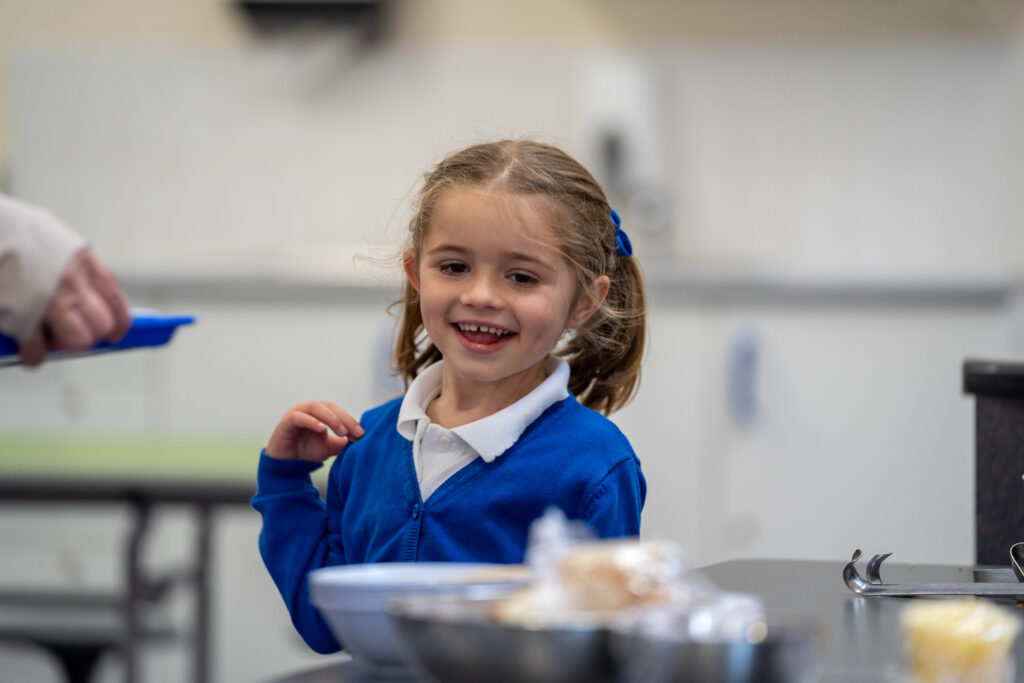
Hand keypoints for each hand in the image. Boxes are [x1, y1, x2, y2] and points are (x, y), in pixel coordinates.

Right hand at [19, 247, 130, 366]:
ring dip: (64, 345)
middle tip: (70, 334)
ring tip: (48, 340)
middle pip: (100, 326)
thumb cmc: (10, 230)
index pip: (116, 303)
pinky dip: (33, 355)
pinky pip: (38, 349)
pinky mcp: (21, 316)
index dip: (117, 325)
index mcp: (83, 263)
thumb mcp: (53, 239)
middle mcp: (72, 282)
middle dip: (88, 335)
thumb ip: (72, 266)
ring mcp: (48, 300)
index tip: (113, 335)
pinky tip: (28, 350)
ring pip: (77, 341)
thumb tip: (86, 294)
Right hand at [266, 401, 364, 462]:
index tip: (361, 434)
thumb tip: (358, 439)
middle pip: (329, 407)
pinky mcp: (285, 422)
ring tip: (342, 432)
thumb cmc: (307, 452)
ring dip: (331, 419)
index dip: (350, 420)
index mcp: (319, 412)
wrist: (286, 466)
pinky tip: (322, 429)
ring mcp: (296, 413)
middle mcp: (307, 409)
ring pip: (316, 408)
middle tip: (355, 433)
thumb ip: (342, 442)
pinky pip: (298, 417)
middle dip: (344, 419)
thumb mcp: (329, 447)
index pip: (337, 410)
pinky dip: (311, 421)